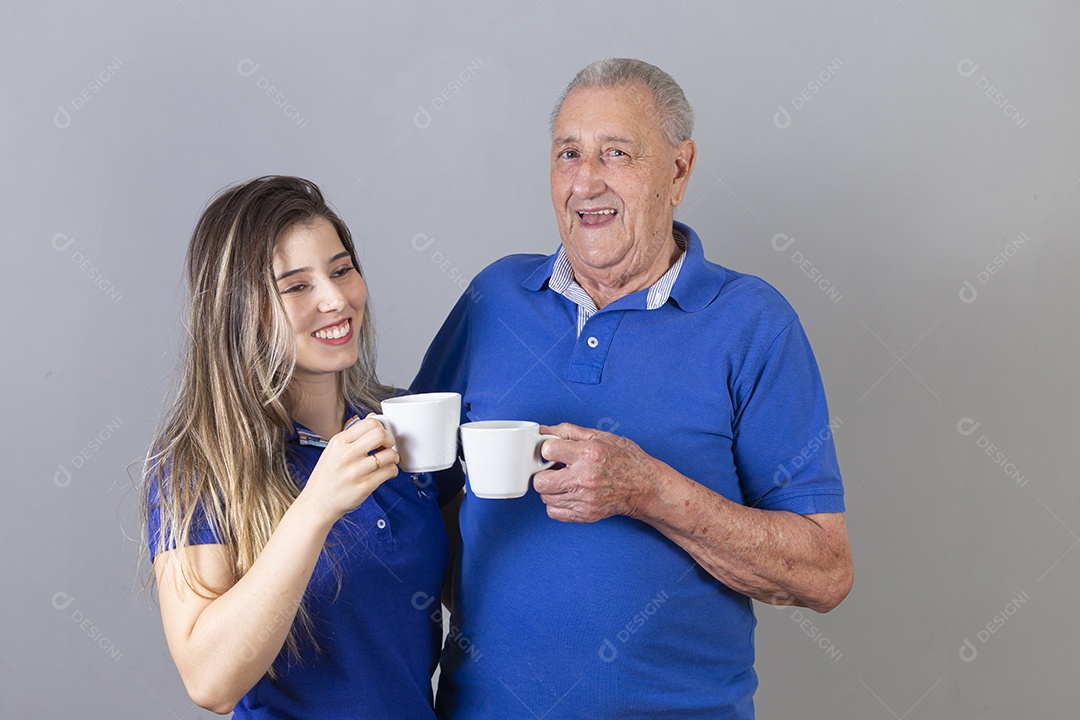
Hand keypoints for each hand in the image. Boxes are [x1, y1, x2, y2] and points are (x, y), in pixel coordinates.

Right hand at [298, 414, 398, 524]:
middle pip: (380, 434)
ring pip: (389, 454)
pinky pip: (389, 472)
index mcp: (339, 442)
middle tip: (386, 447)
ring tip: (386, 461)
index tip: (381, 436)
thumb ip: (354, 434)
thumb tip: (373, 417)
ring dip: (393, 457)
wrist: (316, 503)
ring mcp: (355, 471)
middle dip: (390, 439)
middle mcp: (346, 455)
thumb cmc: (327, 476)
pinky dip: (392, 471)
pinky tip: (385, 472)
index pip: (370, 423)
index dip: (381, 428)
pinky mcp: (364, 486)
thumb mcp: (333, 450)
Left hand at [533, 423, 661, 522]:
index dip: (548, 450)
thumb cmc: (626, 460)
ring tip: (565, 481)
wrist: (645, 487)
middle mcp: (585, 478)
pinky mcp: (585, 514)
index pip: (547, 451)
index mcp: (589, 454)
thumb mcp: (601, 436)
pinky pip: (554, 512)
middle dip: (543, 472)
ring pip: (545, 497)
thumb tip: (544, 430)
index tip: (554, 452)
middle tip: (554, 469)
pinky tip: (568, 494)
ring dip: (551, 488)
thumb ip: (569, 432)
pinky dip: (556, 504)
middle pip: (540, 480)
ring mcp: (585, 499)